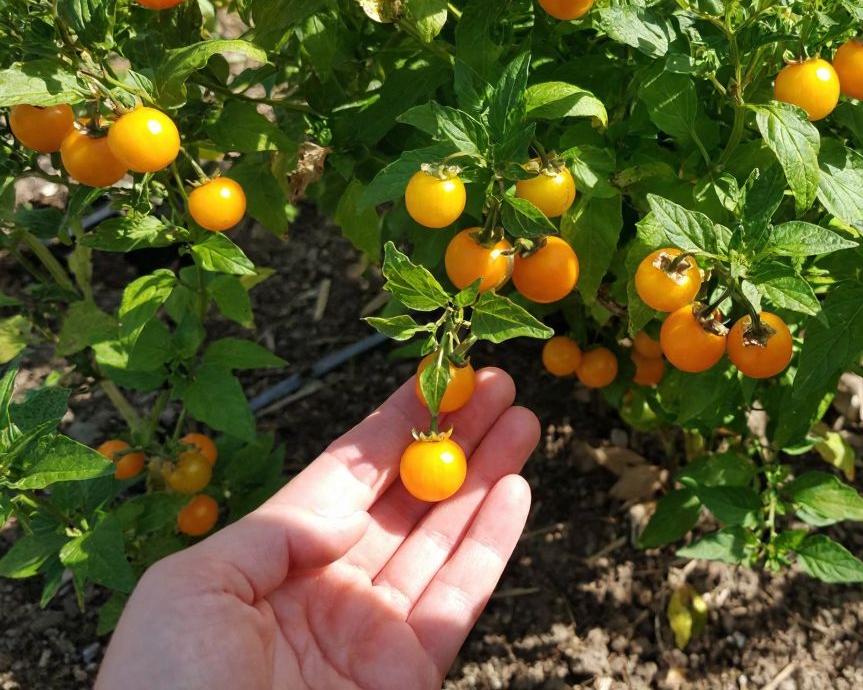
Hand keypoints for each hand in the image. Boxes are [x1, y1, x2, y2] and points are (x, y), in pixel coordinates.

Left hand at [96, 368, 539, 689]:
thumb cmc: (165, 688)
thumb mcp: (192, 587)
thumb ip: (277, 531)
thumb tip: (346, 513)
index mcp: (272, 560)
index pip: (348, 475)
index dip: (396, 423)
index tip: (438, 378)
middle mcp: (332, 585)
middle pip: (408, 497)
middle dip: (455, 440)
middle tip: (499, 388)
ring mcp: (375, 629)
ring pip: (444, 536)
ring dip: (486, 477)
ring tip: (523, 422)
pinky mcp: (412, 670)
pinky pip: (461, 595)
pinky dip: (492, 542)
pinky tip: (515, 491)